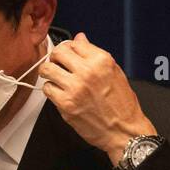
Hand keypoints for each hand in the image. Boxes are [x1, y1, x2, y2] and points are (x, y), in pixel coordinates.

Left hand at [39, 33, 156, 163]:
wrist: (123, 131)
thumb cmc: (122, 105)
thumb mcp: (114, 72)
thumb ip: (94, 54)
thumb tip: (80, 38)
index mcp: (101, 61)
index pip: (74, 43)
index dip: (70, 48)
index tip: (69, 55)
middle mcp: (87, 71)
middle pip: (58, 52)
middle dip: (56, 57)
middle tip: (59, 64)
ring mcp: (75, 88)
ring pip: (47, 69)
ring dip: (49, 72)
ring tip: (56, 78)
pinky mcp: (65, 104)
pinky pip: (47, 88)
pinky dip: (51, 89)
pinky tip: (59, 92)